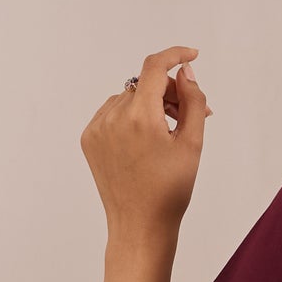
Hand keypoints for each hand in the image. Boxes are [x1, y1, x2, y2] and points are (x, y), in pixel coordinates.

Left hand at [81, 46, 209, 236]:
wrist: (139, 226)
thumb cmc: (171, 189)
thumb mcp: (192, 143)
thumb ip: (192, 101)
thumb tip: (185, 72)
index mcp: (140, 117)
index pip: (155, 67)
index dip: (175, 55)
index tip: (192, 56)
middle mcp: (112, 118)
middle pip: (145, 84)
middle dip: (169, 91)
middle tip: (189, 113)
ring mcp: (97, 128)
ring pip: (129, 97)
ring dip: (150, 104)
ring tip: (168, 130)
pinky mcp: (89, 139)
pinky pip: (113, 112)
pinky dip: (131, 115)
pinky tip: (146, 139)